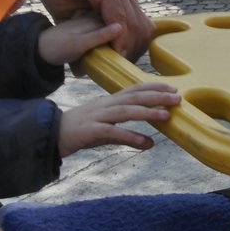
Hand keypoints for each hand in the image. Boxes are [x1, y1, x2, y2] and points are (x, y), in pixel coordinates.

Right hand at [20, 0, 152, 60]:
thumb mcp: (71, 13)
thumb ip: (80, 32)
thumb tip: (81, 64)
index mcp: (120, 0)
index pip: (139, 30)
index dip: (133, 51)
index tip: (120, 67)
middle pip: (143, 31)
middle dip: (132, 53)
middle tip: (116, 68)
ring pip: (134, 25)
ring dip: (126, 47)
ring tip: (112, 62)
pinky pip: (118, 14)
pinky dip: (117, 34)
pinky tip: (111, 47)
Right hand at [57, 82, 179, 157]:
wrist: (52, 134)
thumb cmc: (82, 131)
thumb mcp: (107, 130)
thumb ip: (128, 135)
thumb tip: (151, 143)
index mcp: (109, 102)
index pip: (134, 90)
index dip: (153, 87)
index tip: (172, 87)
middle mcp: (105, 105)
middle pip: (134, 97)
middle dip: (156, 97)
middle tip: (177, 98)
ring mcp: (98, 116)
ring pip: (126, 111)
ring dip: (147, 113)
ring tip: (166, 116)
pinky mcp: (91, 130)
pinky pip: (113, 132)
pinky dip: (131, 137)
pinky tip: (146, 143)